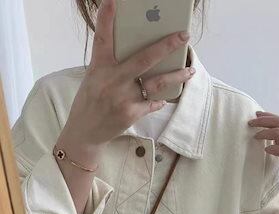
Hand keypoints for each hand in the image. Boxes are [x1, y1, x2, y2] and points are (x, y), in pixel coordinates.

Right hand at [59, 0, 194, 149]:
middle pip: (144, 59)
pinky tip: (166, 97)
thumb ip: (112, 66)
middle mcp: (112, 80)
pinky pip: (153, 103)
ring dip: (177, 76)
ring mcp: (123, 98)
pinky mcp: (131, 114)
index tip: (114, 1)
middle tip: (184, 35)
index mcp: (99, 68)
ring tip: (190, 70)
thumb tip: (139, 57)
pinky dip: (161, 99)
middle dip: (166, 45)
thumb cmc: (90, 102)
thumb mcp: (95, 78)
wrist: (85, 132)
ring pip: (157, 83)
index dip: (107, 19)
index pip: (102, 39)